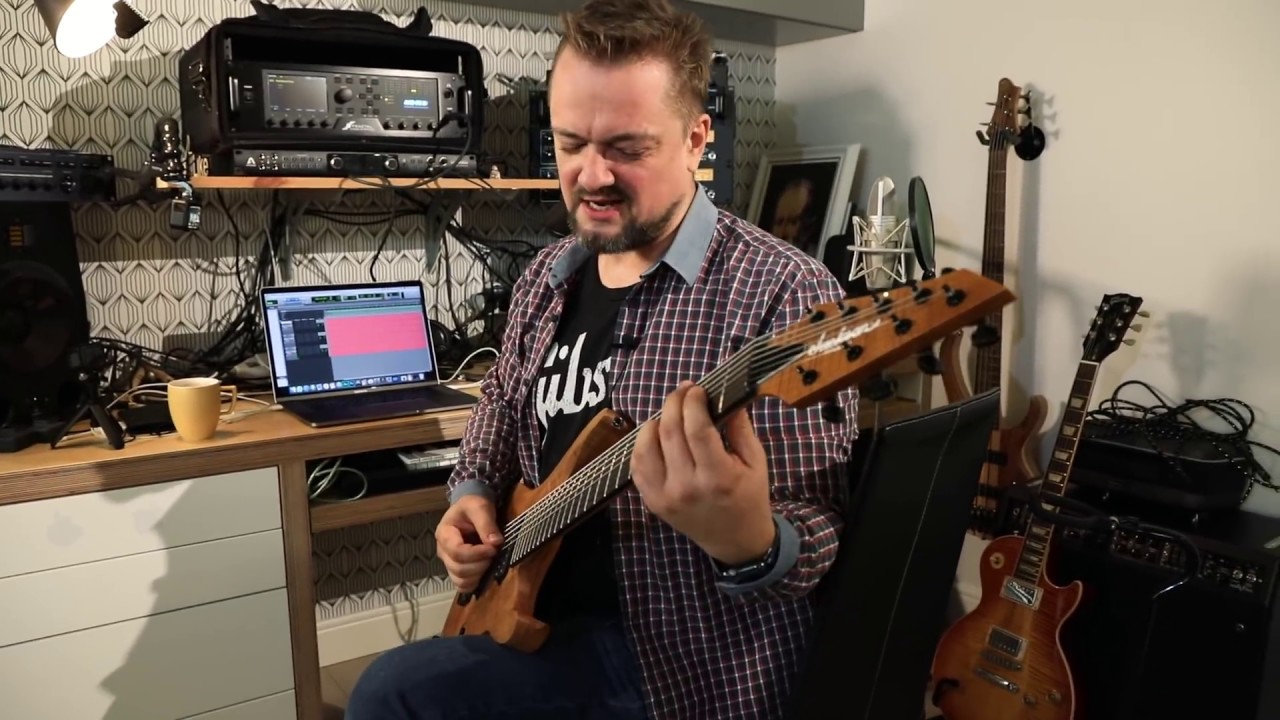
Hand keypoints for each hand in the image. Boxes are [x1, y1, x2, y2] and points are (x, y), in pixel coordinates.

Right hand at [435, 494, 502, 591]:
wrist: (470, 510)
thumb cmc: (473, 506)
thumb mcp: (480, 507)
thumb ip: (486, 523)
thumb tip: (495, 543)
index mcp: (444, 534)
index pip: (457, 552)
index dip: (477, 554)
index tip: (493, 548)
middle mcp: (443, 551)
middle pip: (458, 569)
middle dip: (480, 565)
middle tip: (494, 554)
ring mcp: (448, 562)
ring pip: (460, 580)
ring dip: (478, 575)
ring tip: (489, 561)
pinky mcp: (456, 570)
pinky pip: (462, 585)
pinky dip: (474, 583)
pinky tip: (484, 572)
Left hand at [630, 381, 775, 564]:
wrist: (735, 540)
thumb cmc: (749, 496)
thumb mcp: (755, 462)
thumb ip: (740, 427)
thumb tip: (726, 393)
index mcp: (718, 477)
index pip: (697, 429)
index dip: (693, 403)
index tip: (697, 389)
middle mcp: (687, 488)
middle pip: (670, 432)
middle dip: (674, 403)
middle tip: (683, 391)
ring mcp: (665, 497)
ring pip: (646, 447)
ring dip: (655, 422)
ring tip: (669, 414)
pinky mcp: (652, 503)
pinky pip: (637, 466)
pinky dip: (641, 445)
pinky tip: (655, 435)